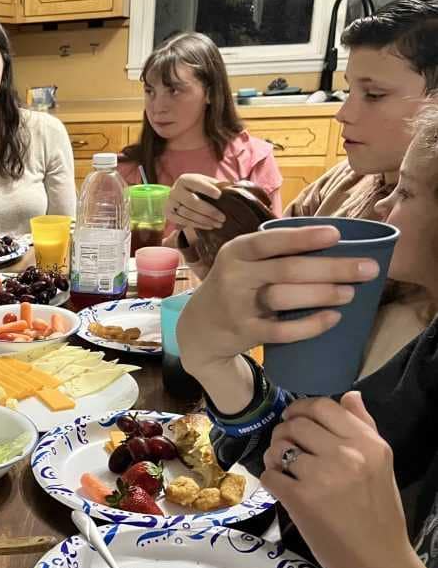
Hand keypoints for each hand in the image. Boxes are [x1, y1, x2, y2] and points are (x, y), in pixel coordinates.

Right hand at [166, 174, 226, 230]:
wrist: (180, 196)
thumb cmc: (199, 189)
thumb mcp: (207, 183)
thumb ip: (219, 185)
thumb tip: (238, 188)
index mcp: (185, 179)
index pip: (196, 183)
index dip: (207, 189)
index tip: (219, 195)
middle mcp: (175, 190)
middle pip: (192, 202)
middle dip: (209, 211)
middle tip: (223, 218)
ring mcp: (170, 203)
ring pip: (187, 213)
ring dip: (204, 220)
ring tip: (218, 224)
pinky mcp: (168, 214)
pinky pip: (183, 221)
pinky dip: (197, 225)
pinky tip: (209, 226)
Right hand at [177, 225, 377, 376]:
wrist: (200, 327)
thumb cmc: (236, 286)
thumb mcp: (242, 262)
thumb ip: (275, 253)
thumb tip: (335, 244)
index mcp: (236, 251)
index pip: (271, 241)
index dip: (304, 238)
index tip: (337, 235)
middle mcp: (234, 276)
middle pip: (287, 269)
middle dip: (332, 268)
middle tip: (368, 268)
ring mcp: (237, 306)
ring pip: (284, 297)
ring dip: (322, 294)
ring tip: (351, 293)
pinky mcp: (244, 332)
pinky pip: (281, 331)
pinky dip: (310, 325)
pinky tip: (332, 319)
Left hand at [262, 393, 437, 567]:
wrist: (378, 562)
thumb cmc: (379, 513)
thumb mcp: (381, 465)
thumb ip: (363, 427)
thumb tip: (349, 395)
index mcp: (368, 444)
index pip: (323, 406)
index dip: (301, 409)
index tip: (295, 419)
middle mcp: (345, 454)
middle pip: (295, 424)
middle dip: (284, 432)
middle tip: (287, 446)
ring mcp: (321, 476)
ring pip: (278, 447)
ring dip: (274, 455)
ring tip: (284, 467)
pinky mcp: (299, 498)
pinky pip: (269, 474)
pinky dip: (270, 478)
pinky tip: (281, 486)